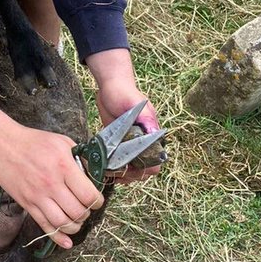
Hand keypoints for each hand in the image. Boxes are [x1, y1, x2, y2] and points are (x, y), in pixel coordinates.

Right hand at [0, 101, 103, 249]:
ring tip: (76, 221)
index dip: (97, 201)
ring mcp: (38, 196)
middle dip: (86, 214)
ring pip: (62, 223)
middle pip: (77, 212)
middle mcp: (52, 184)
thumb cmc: (34, 142)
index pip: (88, 195)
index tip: (96, 200)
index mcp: (64, 166)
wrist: (3, 145)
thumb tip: (93, 175)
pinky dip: (57, 238)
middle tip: (85, 209)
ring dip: (74, 227)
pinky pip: (44, 226)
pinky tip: (66, 243)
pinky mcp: (27, 204)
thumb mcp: (63, 142)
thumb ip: (80, 159)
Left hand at [86, 49, 163, 184]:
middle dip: (132, 175)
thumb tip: (155, 134)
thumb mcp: (138, 105)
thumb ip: (147, 119)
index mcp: (151, 134)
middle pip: (143, 168)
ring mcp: (130, 143)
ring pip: (130, 167)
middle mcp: (143, 141)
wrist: (110, 85)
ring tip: (110, 174)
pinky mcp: (118, 142)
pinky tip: (105, 168)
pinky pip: (118, 160)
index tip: (131, 170)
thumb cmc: (125, 92)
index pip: (155, 161)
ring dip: (122, 174)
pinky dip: (113, 167)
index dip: (145, 169)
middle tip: (117, 175)